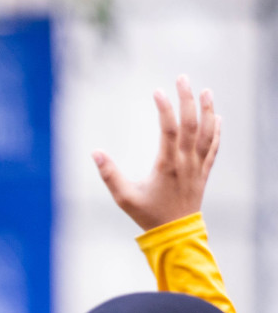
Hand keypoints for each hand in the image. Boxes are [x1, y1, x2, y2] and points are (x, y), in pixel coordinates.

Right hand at [94, 75, 220, 230]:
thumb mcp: (123, 197)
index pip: (168, 129)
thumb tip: (95, 152)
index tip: (157, 91)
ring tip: (205, 91)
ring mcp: (198, 166)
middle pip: (190, 124)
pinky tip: (217, 116)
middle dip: (187, 99)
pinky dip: (217, 130)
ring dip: (207, 110)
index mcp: (167, 165)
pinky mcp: (204, 171)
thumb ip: (109, 174)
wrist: (175, 233)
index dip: (164, 108)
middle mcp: (186, 161)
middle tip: (182, 78)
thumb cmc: (148, 214)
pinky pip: (214, 147)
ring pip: (206, 132)